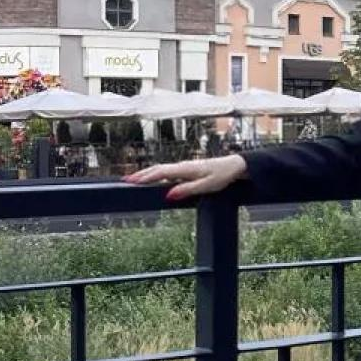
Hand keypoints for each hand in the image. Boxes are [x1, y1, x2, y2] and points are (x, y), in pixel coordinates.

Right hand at [124, 153, 246, 200]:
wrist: (235, 166)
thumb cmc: (222, 176)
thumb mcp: (207, 186)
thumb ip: (187, 190)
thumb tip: (168, 195)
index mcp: (185, 169)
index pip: (160, 173)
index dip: (145, 177)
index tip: (131, 181)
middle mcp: (182, 166)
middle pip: (157, 169)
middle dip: (141, 174)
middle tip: (125, 180)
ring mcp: (184, 167)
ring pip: (161, 169)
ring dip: (147, 173)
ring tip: (134, 179)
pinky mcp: (187, 169)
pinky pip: (168, 170)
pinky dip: (157, 173)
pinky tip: (153, 178)